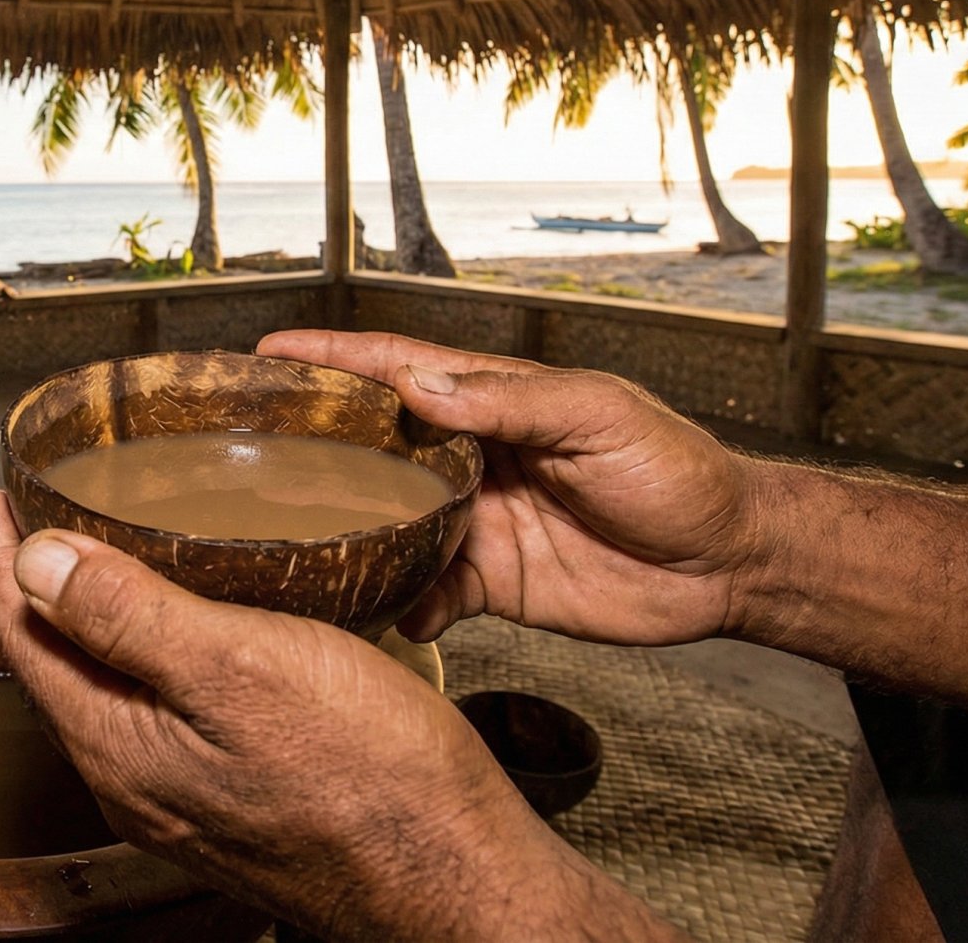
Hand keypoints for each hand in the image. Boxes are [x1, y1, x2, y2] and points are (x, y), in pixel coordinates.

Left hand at [0, 492, 668, 941]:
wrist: (455, 879)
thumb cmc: (370, 778)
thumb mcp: (241, 669)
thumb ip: (130, 618)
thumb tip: (34, 560)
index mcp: (117, 745)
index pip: (25, 636)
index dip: (4, 557)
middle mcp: (133, 782)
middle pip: (57, 665)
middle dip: (42, 587)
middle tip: (44, 514)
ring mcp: (180, 801)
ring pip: (108, 692)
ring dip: (94, 620)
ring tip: (107, 557)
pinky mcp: (231, 805)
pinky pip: (159, 715)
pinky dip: (149, 655)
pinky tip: (192, 632)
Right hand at [257, 329, 769, 646]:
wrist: (727, 565)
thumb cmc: (678, 472)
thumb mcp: (600, 418)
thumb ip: (510, 401)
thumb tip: (418, 383)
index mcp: (493, 402)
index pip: (397, 368)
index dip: (330, 358)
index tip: (265, 352)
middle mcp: (470, 457)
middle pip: (374, 443)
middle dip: (312, 442)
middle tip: (240, 449)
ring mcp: (475, 520)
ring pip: (387, 522)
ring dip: (343, 530)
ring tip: (283, 539)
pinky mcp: (490, 582)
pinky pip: (426, 593)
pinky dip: (399, 605)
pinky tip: (376, 614)